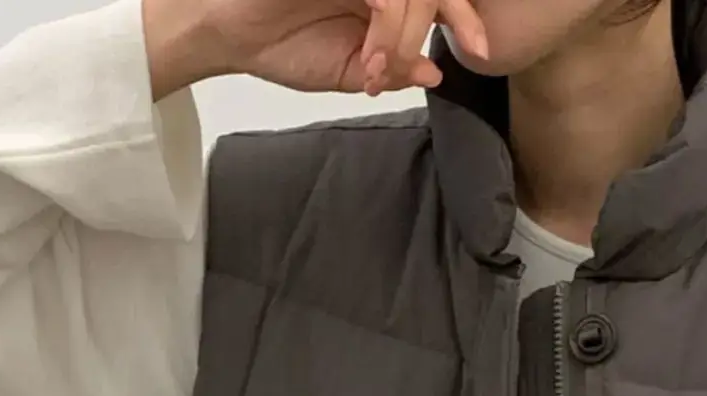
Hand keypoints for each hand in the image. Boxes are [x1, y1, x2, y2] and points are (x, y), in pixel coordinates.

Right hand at [143, 0, 486, 100]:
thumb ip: (391, 69)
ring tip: (378, 68)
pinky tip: (369, 57)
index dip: (464, 14)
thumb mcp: (346, 69)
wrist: (224, 33)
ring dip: (407, 30)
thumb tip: (435, 70)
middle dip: (449, 15)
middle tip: (452, 50)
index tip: (482, 49)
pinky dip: (388, 22)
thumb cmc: (278, 46)